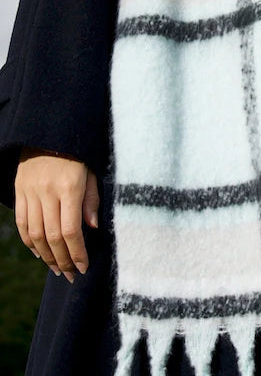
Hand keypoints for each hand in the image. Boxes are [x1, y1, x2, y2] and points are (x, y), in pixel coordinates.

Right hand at [14, 148, 98, 281]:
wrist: (49, 132)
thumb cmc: (78, 153)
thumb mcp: (92, 171)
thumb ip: (92, 199)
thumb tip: (91, 228)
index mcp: (70, 187)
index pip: (71, 230)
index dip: (77, 253)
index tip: (83, 267)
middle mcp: (48, 192)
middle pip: (53, 237)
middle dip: (63, 260)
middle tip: (70, 275)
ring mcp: (31, 193)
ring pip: (36, 235)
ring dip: (46, 257)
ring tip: (57, 269)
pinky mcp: (19, 192)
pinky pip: (23, 224)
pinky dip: (30, 243)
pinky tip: (40, 253)